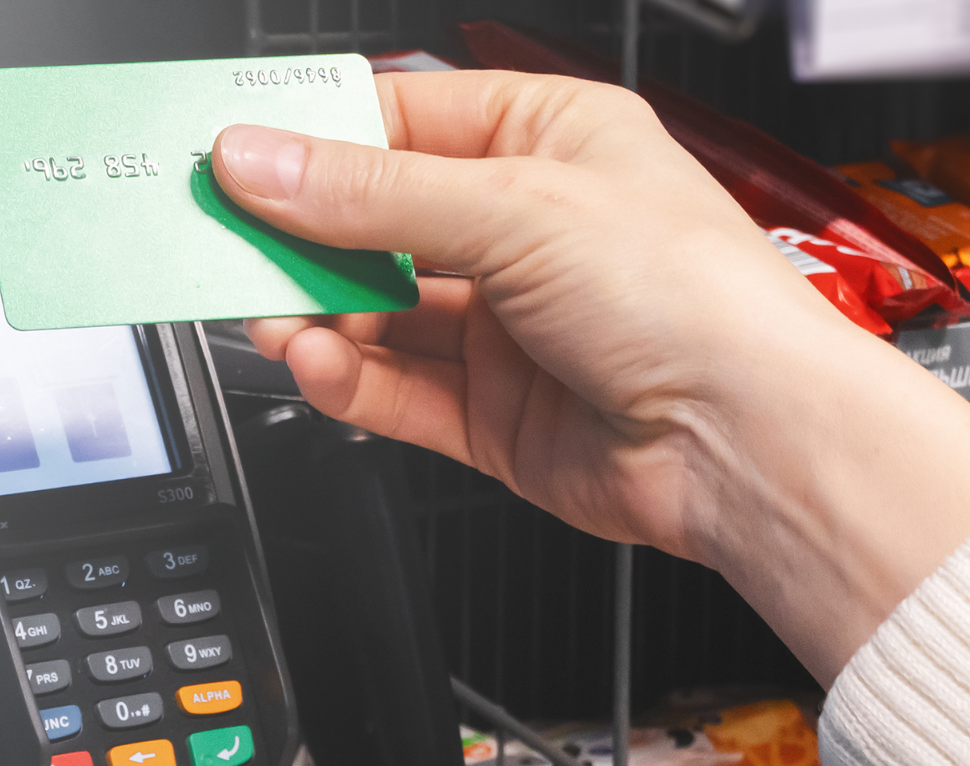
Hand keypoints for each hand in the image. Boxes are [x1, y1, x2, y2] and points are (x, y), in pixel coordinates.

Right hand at [213, 70, 969, 681]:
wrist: (750, 441)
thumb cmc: (695, 298)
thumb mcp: (515, 209)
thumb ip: (372, 195)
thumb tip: (262, 159)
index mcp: (552, 139)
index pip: (401, 119)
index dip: (312, 137)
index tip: (230, 150)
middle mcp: (529, 227)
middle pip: (375, 218)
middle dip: (299, 230)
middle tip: (218, 234)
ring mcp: (509, 325)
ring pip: (375, 308)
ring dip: (314, 310)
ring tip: (261, 309)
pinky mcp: (494, 413)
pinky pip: (393, 388)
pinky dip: (347, 377)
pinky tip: (315, 361)